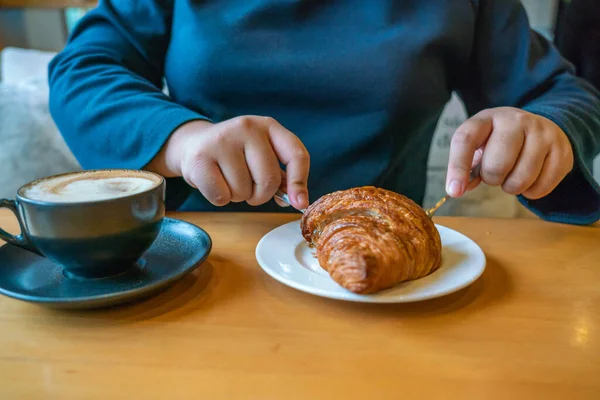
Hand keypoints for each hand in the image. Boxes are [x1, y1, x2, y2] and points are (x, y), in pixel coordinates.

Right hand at [151, 116, 309, 208]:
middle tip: (249, 190)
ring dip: (238, 196)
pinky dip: (220, 199)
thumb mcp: (261, 155)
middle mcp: (247, 127)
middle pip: (269, 180)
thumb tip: (297, 200)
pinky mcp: (200, 158)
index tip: (299, 202)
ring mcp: (222, 140)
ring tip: (228, 180)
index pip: (296, 154)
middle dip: (260, 195)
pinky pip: (221, 197)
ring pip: (243, 191)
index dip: (300, 182)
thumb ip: (281, 176)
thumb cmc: (235, 155)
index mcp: (268, 126)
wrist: (192, 144)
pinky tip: (215, 182)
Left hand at [446, 107, 573, 199]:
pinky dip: (531, 192)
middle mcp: (515, 120)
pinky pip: (540, 188)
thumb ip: (467, 167)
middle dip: (492, 179)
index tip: (454, 191)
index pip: (465, 140)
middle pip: (496, 166)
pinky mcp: (562, 149)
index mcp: (486, 118)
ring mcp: (542, 132)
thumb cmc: (499, 141)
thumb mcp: (479, 145)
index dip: (457, 168)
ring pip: (520, 180)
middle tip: (497, 172)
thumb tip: (458, 189)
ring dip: (512, 187)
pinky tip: (531, 177)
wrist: (538, 127)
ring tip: (513, 173)